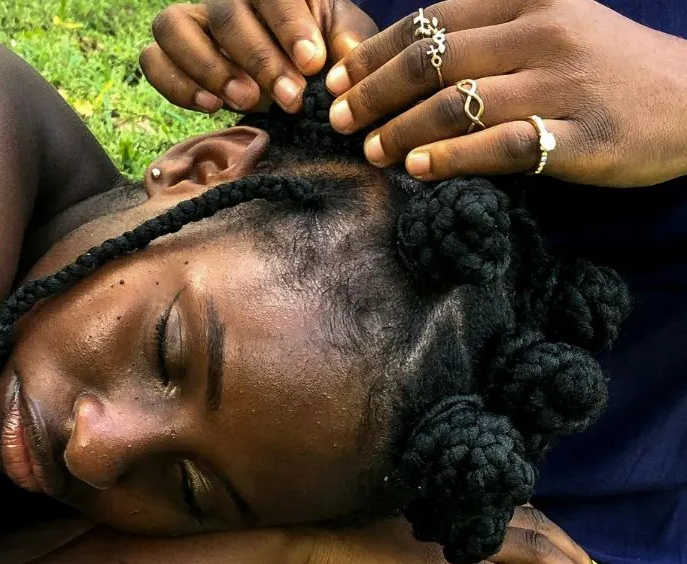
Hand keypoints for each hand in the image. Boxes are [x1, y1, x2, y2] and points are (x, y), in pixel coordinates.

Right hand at [140, 0, 376, 113]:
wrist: (292, 71)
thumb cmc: (318, 50)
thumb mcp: (341, 42)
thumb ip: (347, 46)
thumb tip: (348, 59)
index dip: (289, 25)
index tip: (312, 63)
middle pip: (224, 13)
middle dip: (259, 59)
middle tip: (290, 98)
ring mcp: (191, 22)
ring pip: (172, 26)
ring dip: (209, 68)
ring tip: (245, 101)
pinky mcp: (169, 54)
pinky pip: (152, 59)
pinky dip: (176, 85)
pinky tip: (212, 107)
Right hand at [288, 506, 608, 563]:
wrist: (311, 538)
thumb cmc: (345, 525)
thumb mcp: (397, 514)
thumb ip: (436, 517)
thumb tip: (465, 529)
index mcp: (450, 495)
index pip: (520, 508)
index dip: (554, 530)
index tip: (575, 550)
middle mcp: (458, 511)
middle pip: (535, 528)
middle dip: (573, 555)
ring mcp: (451, 540)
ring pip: (531, 555)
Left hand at [326, 0, 686, 186]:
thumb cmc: (603, 67)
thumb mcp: (549, 26)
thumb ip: (485, 35)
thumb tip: (398, 62)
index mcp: (530, 0)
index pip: (432, 22)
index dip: (375, 52)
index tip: (339, 78)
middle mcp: (546, 33)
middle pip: (435, 62)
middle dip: (374, 93)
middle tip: (340, 119)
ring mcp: (567, 85)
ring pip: (460, 104)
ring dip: (402, 129)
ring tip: (371, 151)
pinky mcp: (583, 138)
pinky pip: (502, 147)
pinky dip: (451, 158)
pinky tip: (418, 169)